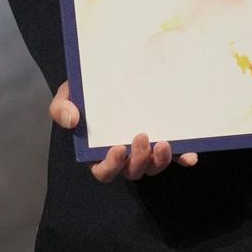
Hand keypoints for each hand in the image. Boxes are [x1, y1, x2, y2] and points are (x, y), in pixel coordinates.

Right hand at [50, 81, 198, 182]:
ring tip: (165, 143)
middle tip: (142, 138)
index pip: (104, 171)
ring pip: (153, 167)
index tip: (118, 149)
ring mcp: (145, 151)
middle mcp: (124, 157)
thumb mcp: (67, 95)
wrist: (107, 78)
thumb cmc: (85, 92)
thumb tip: (71, 120)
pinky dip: (183, 158)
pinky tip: (190, 157)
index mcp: (98, 152)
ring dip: (160, 161)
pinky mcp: (164, 143)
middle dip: (139, 160)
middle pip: (132, 172)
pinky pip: (176, 157)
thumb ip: (61, 107)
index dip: (111, 166)